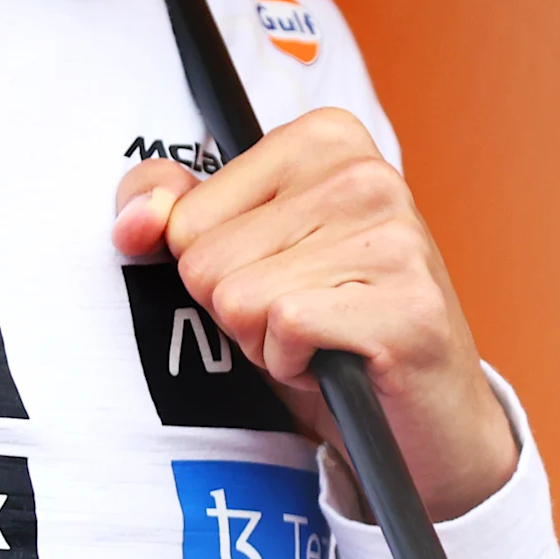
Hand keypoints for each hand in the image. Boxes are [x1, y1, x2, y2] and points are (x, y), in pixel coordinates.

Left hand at [110, 108, 518, 523]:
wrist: (423, 419)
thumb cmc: (326, 328)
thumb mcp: (239, 257)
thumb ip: (172, 215)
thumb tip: (136, 221)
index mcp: (325, 139)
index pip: (187, 215)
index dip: (219, 268)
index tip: (281, 277)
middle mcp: (366, 174)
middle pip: (207, 262)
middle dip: (239, 312)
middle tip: (305, 320)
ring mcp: (393, 236)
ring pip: (239, 299)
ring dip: (268, 343)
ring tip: (324, 339)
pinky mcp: (406, 303)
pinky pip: (285, 328)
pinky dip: (296, 365)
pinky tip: (338, 361)